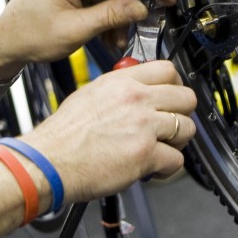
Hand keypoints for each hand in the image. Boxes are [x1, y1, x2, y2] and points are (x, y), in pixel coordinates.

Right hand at [20, 60, 196, 201]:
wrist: (50, 161)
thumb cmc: (63, 135)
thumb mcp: (89, 94)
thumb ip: (117, 89)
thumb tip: (135, 90)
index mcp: (122, 82)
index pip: (168, 69)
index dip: (174, 85)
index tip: (171, 96)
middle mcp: (136, 99)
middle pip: (186, 97)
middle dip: (182, 113)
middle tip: (171, 124)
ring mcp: (143, 126)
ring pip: (187, 128)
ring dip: (178, 141)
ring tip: (162, 148)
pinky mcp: (145, 154)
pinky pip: (177, 160)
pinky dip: (168, 168)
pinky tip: (154, 168)